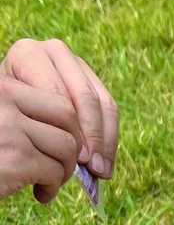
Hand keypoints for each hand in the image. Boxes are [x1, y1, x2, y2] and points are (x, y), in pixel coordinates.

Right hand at [0, 75, 82, 202]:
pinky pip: (53, 171)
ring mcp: (10, 128)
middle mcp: (4, 100)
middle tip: (63, 167)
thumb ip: (24, 117)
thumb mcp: (2, 123)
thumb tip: (75, 135)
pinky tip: (40, 194)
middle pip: (68, 118)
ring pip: (66, 147)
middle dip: (74, 146)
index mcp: (1, 86)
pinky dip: (52, 187)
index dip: (71, 127)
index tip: (67, 149)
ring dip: (63, 170)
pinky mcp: (16, 159)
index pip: (57, 99)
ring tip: (47, 183)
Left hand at [1, 38, 117, 179]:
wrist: (13, 103)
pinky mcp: (94, 78)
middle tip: (92, 168)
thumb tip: (69, 156)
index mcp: (28, 55)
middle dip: (92, 137)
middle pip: (85, 97)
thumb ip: (34, 123)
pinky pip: (111, 111)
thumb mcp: (12, 115)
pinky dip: (110, 142)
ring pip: (104, 105)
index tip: (76, 161)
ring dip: (105, 144)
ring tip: (101, 172)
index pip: (58, 95)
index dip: (71, 130)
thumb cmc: (5, 114)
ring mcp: (77, 62)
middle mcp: (54, 51)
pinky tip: (105, 166)